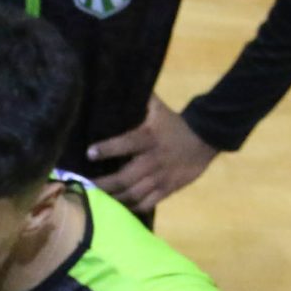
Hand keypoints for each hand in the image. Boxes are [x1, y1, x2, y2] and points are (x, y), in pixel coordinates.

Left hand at [86, 95, 217, 215]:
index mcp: (149, 138)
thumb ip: (140, 100)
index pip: (126, 143)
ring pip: (134, 194)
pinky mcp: (169, 189)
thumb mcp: (158, 109)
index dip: (108, 149)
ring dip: (114, 198)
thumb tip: (118, 82)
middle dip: (104, 184)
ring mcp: (161, 177)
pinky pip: (148, 202)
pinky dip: (132, 207)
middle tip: (85, 186)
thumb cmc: (174, 124)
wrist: (205, 139)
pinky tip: (118, 208)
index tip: (89, 153)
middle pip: (125, 177)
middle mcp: (154, 160)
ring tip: (97, 200)